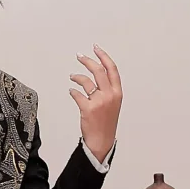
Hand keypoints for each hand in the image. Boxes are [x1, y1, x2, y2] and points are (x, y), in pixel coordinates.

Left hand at [70, 45, 121, 162]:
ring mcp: (99, 101)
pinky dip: (73, 91)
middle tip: (80, 56)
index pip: (111, 69)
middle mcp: (109, 95)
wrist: (102, 140)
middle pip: (98, 70)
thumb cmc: (106, 122)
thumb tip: (98, 74)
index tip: (96, 48)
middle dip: (87, 61)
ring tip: (73, 77)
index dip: (103, 56)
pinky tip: (72, 91)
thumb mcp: (113, 104)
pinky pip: (77, 94)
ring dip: (77, 76)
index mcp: (117, 93)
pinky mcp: (88, 108)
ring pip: (86, 81)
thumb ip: (108, 89)